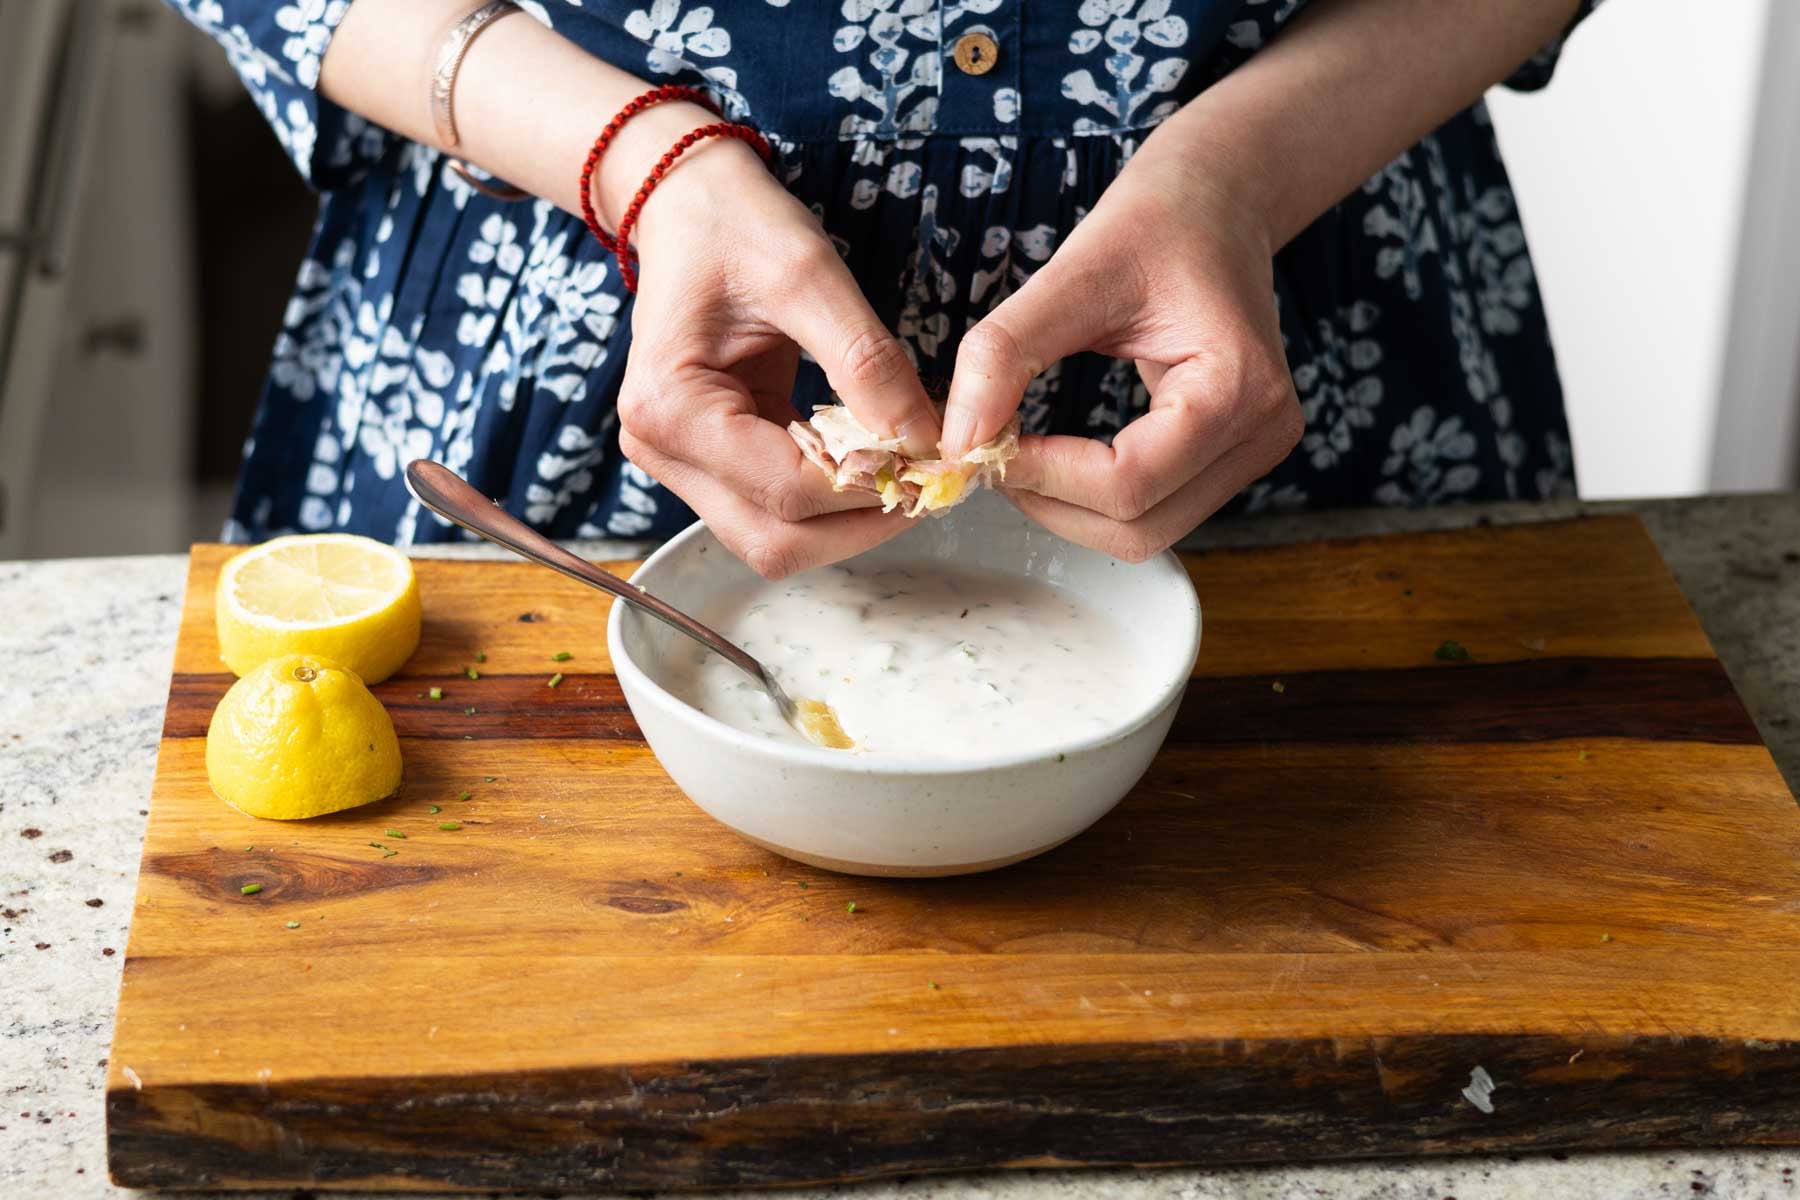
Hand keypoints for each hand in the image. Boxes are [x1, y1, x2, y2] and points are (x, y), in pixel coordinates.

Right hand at [614, 135, 939, 578]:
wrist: (689, 205)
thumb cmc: (737, 226)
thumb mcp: (809, 275)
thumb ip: (867, 364)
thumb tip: (927, 441)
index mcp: (671, 407)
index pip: (786, 489)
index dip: (871, 488)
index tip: (940, 463)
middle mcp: (661, 450)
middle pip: (776, 540)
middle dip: (862, 524)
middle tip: (935, 485)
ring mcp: (681, 463)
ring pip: (777, 539)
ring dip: (850, 521)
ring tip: (913, 475)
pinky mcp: (709, 461)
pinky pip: (777, 507)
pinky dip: (833, 499)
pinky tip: (878, 464)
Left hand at [940, 117, 1302, 562]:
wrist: (1219, 200)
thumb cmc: (1159, 221)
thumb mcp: (1075, 271)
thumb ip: (1007, 351)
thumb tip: (957, 438)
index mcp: (1239, 387)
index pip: (1129, 481)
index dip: (1042, 474)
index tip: (978, 443)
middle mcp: (1261, 435)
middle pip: (1138, 527)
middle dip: (1050, 502)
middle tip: (988, 453)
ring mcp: (1252, 454)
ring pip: (1144, 533)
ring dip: (1067, 509)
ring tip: (1017, 452)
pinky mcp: (1230, 459)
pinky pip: (1152, 510)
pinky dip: (1091, 498)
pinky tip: (1053, 455)